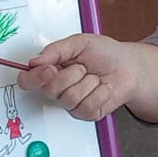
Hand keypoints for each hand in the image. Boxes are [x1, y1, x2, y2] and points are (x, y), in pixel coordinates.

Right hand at [17, 34, 138, 120]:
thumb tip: (35, 61)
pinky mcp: (87, 113)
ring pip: (69, 98)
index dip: (35, 77)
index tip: (50, 69)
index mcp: (51, 70)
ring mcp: (72, 103)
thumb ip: (56, 50)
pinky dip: (100, 93)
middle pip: (50, 89)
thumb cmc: (104, 53)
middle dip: (71, 75)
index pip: (28, 80)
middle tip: (83, 67)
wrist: (129, 66)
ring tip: (95, 77)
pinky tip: (103, 88)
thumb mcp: (80, 43)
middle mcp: (58, 88)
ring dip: (88, 83)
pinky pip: (87, 106)